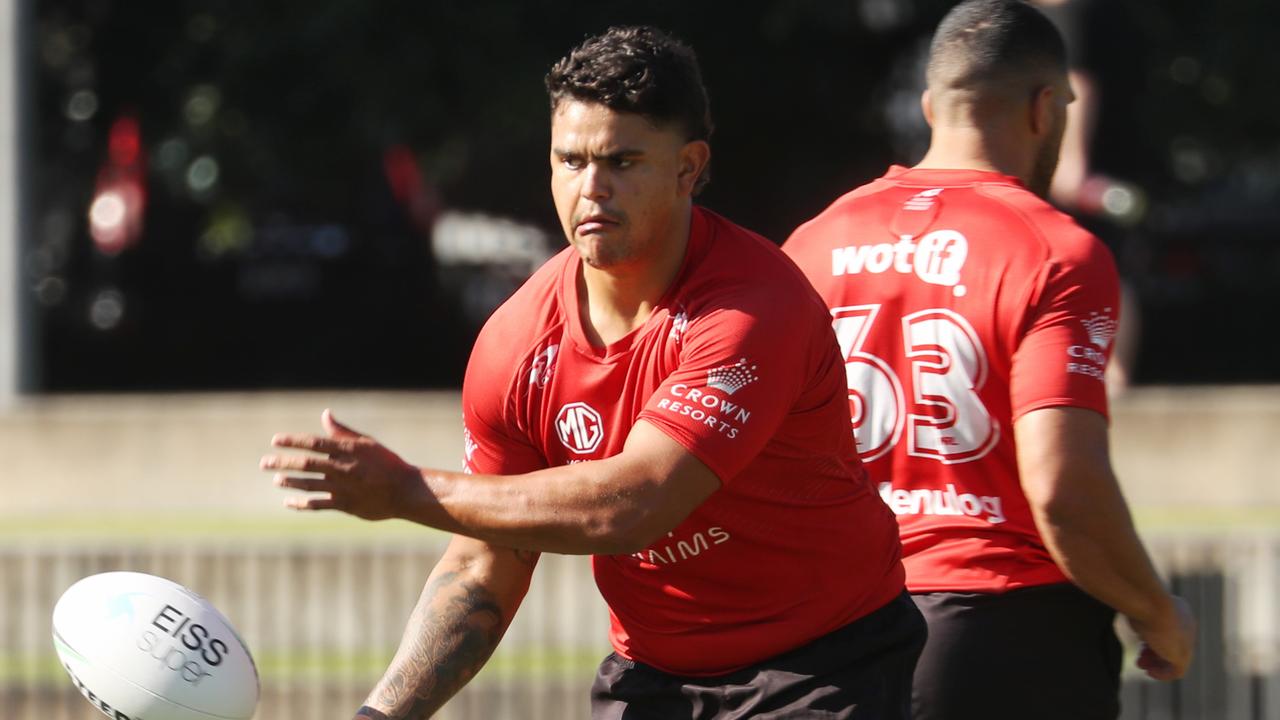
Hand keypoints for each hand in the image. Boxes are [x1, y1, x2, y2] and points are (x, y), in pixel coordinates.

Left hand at [262, 409, 421, 520]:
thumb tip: (325, 414)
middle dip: (282, 462)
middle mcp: (342, 468)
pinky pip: (317, 505)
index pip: (313, 442)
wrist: (405, 491)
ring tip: (276, 479)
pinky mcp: (344, 505)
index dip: (292, 441)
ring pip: (308, 484)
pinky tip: (288, 501)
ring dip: (289, 481)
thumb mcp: (367, 443)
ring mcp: (342, 488)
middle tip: (264, 463)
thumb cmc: (387, 463)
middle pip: (305, 464)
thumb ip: (342, 431)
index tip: (276, 440)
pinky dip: (300, 504)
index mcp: (347, 450)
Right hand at [1128, 595, 1195, 680]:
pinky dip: (1163, 674)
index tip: (1140, 643)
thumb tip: (1140, 630)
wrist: (1153, 605)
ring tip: (1141, 666)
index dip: (1155, 639)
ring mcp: (1187, 642)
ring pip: (1174, 658)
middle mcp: (1188, 626)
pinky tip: (1150, 672)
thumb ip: (1145, 621)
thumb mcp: (1142, 611)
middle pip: (1172, 645)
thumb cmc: (1143, 603)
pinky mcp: (1183, 656)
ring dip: (1157, 664)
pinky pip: (1177, 671)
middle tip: (1140, 658)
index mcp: (1180, 612)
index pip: (1170, 631)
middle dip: (1155, 653)